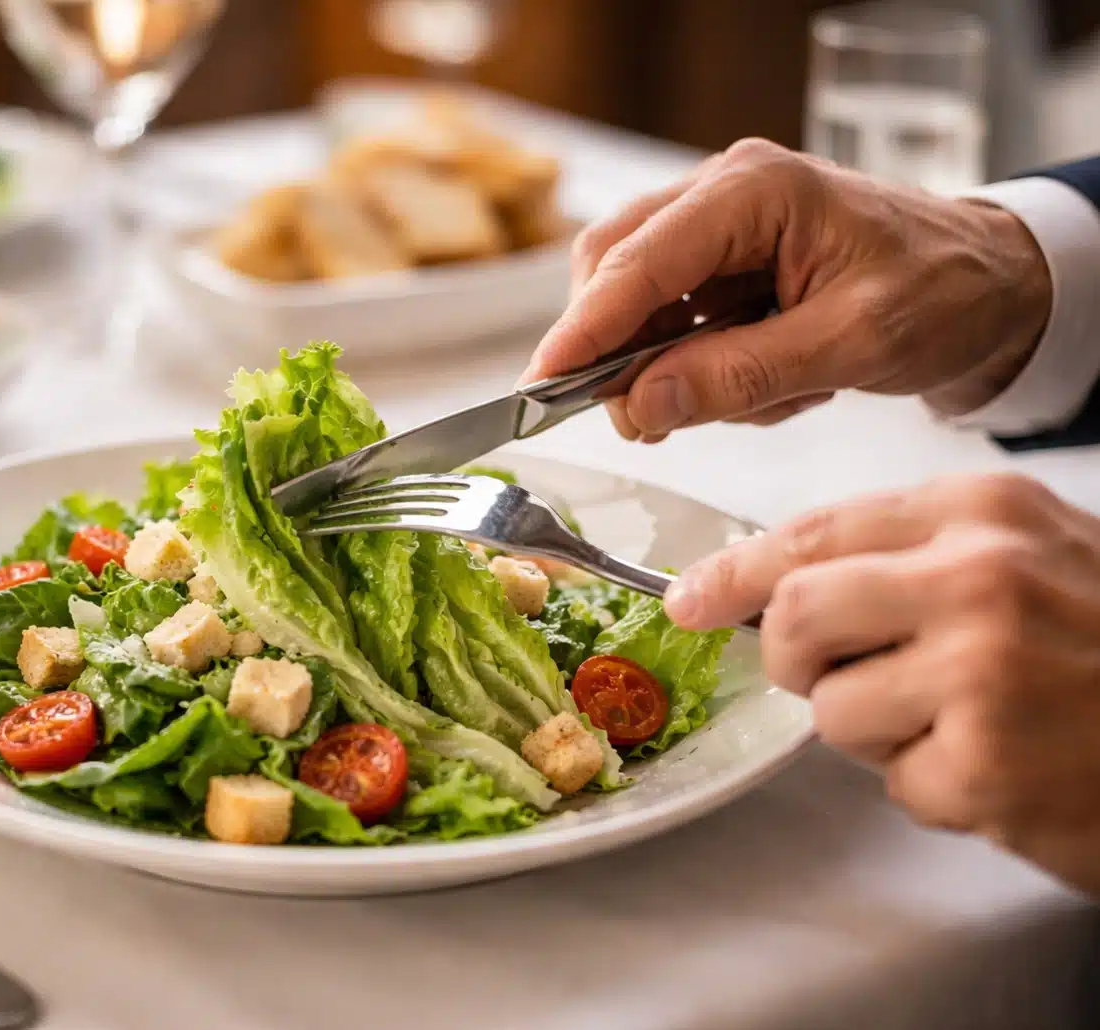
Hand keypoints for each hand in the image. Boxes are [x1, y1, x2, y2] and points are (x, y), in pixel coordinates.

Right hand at [524, 139, 1052, 440]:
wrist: (991, 284)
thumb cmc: (942, 293)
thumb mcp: (853, 344)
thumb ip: (742, 374)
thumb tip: (642, 403)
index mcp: (755, 192)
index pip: (636, 261)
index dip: (581, 330)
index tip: (539, 389)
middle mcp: (723, 195)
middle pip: (613, 270)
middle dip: (616, 353)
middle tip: (645, 421)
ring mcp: (717, 226)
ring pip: (634, 302)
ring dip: (668, 366)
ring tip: (758, 394)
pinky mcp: (720, 262)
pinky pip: (669, 322)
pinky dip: (698, 367)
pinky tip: (766, 380)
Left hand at [664, 472, 1099, 895]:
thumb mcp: (1026, 554)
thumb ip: (904, 555)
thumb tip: (765, 582)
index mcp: (982, 511)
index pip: (811, 533)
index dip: (734, 572)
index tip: (690, 599)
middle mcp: (977, 579)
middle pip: (794, 618)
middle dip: (798, 660)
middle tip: (845, 676)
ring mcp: (982, 673)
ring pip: (832, 710)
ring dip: (882, 732)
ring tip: (968, 720)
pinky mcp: (988, 767)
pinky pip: (896, 784)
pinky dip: (939, 788)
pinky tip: (1006, 766)